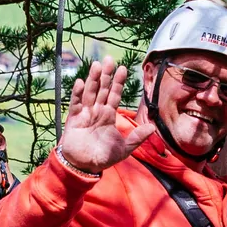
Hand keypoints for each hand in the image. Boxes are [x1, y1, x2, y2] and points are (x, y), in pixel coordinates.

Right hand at [55, 57, 150, 174]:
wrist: (84, 167)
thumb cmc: (103, 158)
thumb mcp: (124, 148)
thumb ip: (137, 137)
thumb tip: (153, 128)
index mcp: (109, 116)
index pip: (115, 95)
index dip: (119, 82)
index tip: (123, 68)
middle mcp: (97, 111)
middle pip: (102, 89)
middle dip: (106, 75)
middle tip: (109, 59)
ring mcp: (85, 114)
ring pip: (90, 92)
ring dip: (93, 79)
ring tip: (97, 65)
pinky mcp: (73, 119)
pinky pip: (75, 103)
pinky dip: (77, 93)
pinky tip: (80, 82)